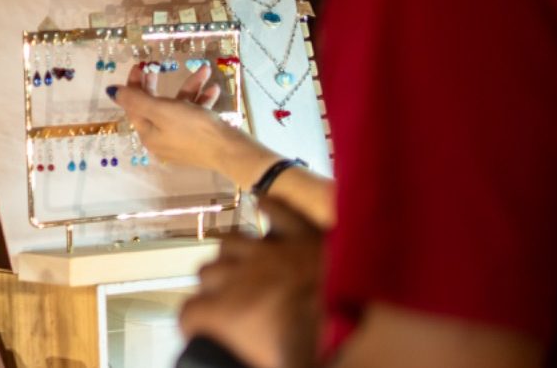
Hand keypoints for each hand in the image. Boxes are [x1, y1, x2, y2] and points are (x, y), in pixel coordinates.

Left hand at [116, 62, 277, 184]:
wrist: (231, 152)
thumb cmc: (193, 128)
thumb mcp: (161, 110)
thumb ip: (135, 99)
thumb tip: (112, 91)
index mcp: (148, 133)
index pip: (133, 105)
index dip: (134, 84)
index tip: (140, 65)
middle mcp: (161, 138)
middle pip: (154, 105)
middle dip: (158, 84)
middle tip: (159, 65)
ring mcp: (181, 139)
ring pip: (179, 107)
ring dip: (190, 87)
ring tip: (205, 70)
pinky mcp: (199, 139)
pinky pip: (195, 115)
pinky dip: (202, 100)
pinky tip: (214, 89)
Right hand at [179, 197, 322, 367]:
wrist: (367, 338)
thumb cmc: (313, 348)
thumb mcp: (277, 357)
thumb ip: (245, 353)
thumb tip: (235, 359)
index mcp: (226, 312)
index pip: (190, 313)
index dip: (194, 323)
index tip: (200, 331)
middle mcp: (240, 276)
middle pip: (206, 273)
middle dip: (213, 287)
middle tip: (228, 301)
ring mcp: (271, 252)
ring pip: (231, 241)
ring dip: (232, 254)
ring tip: (238, 264)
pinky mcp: (304, 237)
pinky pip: (279, 211)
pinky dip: (270, 207)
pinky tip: (262, 204)